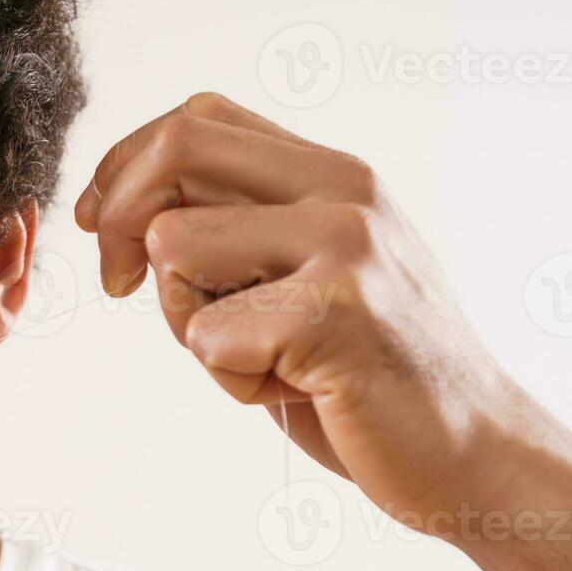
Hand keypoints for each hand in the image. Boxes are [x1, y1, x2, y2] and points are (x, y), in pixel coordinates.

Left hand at [74, 92, 512, 525]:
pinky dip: (228, 380)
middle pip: (176, 151)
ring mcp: (346, 246)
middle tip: (120, 287)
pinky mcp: (335, 313)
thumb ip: (237, 225)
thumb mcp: (304, 273)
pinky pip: (205, 335)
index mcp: (332, 172)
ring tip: (258, 358)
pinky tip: (295, 392)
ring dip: (184, 322)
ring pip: (175, 246)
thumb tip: (121, 208)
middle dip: (120, 222)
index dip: (123, 168)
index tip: (98, 226)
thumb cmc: (364, 370)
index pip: (196, 118)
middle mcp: (343, 190)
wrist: (473, 451)